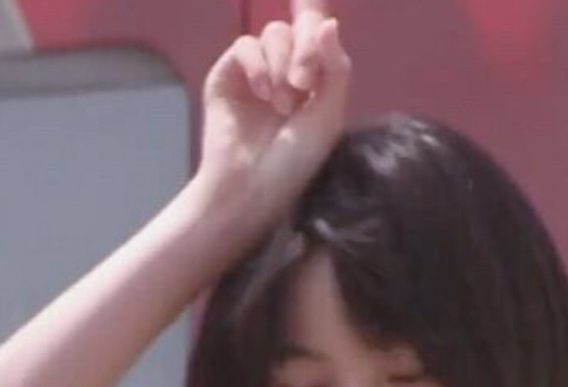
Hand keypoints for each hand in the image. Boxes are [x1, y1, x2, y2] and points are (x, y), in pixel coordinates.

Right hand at [194, 0, 350, 231]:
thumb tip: (329, 21)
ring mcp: (257, 72)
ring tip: (282, 105)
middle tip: (304, 83)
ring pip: (274, 35)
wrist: (251, 185)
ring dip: (281, 65)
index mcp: (316, 84)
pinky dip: (257, 64)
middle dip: (305, 50)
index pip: (320, 35)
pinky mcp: (228, 74)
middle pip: (299, 29)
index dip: (315, 13)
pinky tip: (264, 94)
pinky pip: (245, 46)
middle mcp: (287, 72)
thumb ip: (335, 70)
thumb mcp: (327, 118)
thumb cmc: (294, 162)